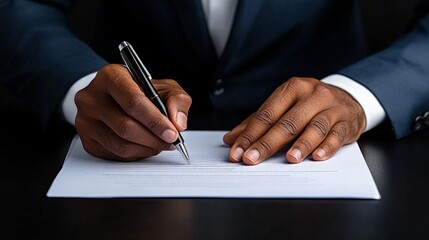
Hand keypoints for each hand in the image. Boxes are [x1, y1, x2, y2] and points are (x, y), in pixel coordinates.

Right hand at [74, 64, 191, 160]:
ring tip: (161, 144)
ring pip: (120, 144)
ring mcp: (85, 120)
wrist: (117, 96)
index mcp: (110, 76)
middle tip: (170, 142)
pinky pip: (115, 154)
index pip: (133, 103)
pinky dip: (136, 154)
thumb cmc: (142, 91)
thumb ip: (176, 100)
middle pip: (126, 127)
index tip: (172, 133)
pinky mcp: (86, 139)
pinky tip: (146, 147)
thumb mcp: (164, 87)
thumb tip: (178, 123)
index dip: (155, 121)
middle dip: (154, 139)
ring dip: (147, 149)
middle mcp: (91, 97)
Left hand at [223, 77, 365, 163]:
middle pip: (287, 122)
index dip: (250, 134)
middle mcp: (312, 95)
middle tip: (252, 158)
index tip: (237, 151)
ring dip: (301, 144)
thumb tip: (231, 139)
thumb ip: (258, 122)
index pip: (267, 114)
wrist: (348, 99)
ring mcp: (331, 108)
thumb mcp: (284, 106)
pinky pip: (336, 135)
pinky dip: (327, 147)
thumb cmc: (309, 104)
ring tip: (289, 158)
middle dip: (267, 143)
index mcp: (292, 89)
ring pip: (314, 127)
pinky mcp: (346, 122)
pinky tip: (317, 156)